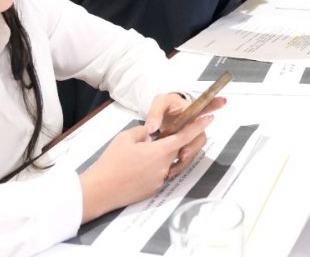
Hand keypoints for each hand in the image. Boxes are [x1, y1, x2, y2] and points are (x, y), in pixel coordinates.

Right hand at [79, 94, 225, 220]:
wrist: (100, 190)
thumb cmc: (111, 162)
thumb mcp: (126, 137)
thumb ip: (143, 132)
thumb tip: (150, 135)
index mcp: (160, 151)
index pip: (186, 136)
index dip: (199, 127)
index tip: (210, 119)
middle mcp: (165, 167)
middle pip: (178, 151)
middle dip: (175, 143)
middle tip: (162, 138)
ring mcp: (160, 180)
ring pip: (168, 164)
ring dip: (163, 157)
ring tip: (144, 154)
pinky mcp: (153, 190)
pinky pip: (160, 175)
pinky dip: (154, 169)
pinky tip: (138, 168)